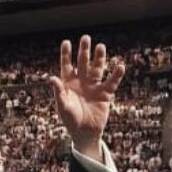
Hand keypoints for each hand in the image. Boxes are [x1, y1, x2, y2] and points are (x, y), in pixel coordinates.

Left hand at [45, 35, 125, 159]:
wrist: (85, 133)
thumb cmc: (71, 120)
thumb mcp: (62, 106)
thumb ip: (58, 92)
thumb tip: (51, 78)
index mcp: (68, 83)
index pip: (67, 65)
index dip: (66, 54)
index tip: (66, 42)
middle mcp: (81, 82)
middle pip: (83, 62)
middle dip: (84, 51)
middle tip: (86, 38)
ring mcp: (94, 86)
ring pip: (97, 68)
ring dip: (99, 58)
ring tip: (101, 46)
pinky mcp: (105, 94)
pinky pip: (111, 82)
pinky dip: (116, 75)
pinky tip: (120, 66)